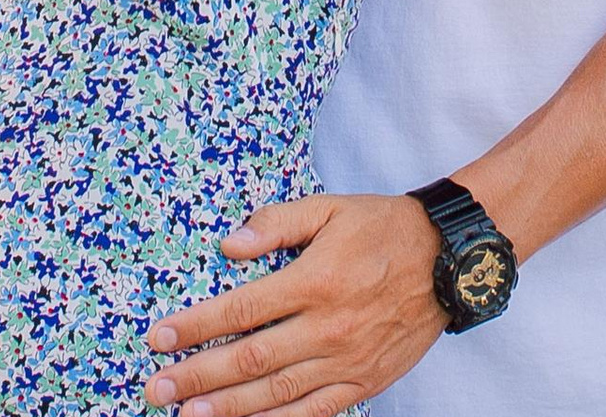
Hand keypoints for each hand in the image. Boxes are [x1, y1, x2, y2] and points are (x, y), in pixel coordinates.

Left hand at [143, 192, 446, 416]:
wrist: (448, 261)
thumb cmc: (381, 228)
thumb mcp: (329, 208)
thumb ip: (276, 223)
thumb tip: (228, 245)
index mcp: (315, 280)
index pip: (243, 310)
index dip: (197, 327)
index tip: (159, 338)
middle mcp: (328, 328)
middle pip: (252, 360)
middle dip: (198, 376)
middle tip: (157, 388)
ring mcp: (346, 362)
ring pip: (278, 395)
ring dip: (228, 408)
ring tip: (188, 415)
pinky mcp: (363, 383)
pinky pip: (314, 413)